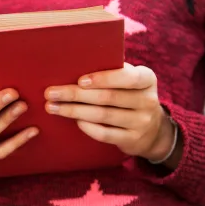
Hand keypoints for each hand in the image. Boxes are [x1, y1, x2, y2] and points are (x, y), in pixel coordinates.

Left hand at [44, 63, 178, 163]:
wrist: (153, 131)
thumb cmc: (130, 97)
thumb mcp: (130, 82)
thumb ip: (113, 73)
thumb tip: (75, 65)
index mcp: (147, 79)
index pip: (127, 77)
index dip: (103, 79)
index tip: (79, 80)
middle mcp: (147, 100)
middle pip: (108, 97)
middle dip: (76, 95)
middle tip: (51, 93)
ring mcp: (141, 122)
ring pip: (103, 115)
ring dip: (74, 111)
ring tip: (52, 107)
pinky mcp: (132, 140)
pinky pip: (105, 134)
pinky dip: (87, 127)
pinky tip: (74, 121)